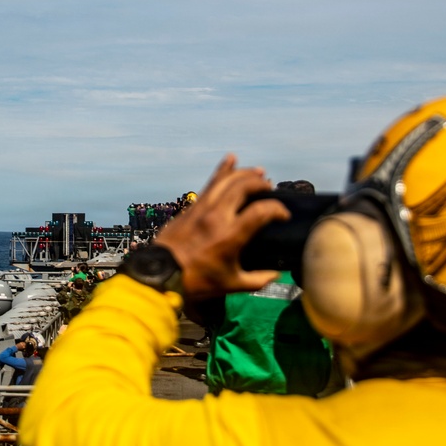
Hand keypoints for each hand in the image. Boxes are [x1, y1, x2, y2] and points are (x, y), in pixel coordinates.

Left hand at [154, 154, 289, 299]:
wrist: (162, 273)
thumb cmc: (198, 281)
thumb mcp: (231, 285)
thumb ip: (258, 280)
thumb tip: (276, 274)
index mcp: (230, 236)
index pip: (261, 211)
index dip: (278, 209)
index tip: (284, 216)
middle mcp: (217, 216)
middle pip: (244, 186)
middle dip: (261, 184)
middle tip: (270, 190)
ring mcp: (202, 208)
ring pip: (226, 180)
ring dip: (244, 173)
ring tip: (259, 172)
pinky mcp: (191, 206)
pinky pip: (210, 183)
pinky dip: (222, 170)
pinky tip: (231, 160)